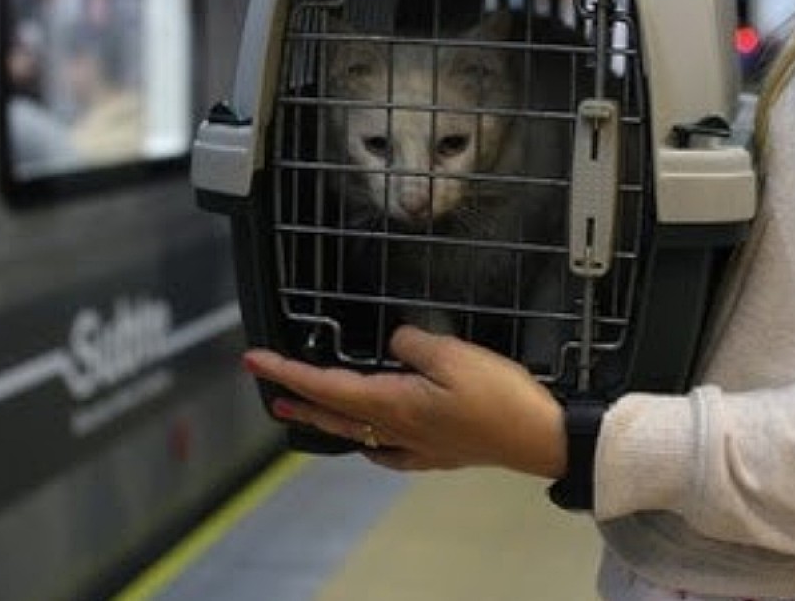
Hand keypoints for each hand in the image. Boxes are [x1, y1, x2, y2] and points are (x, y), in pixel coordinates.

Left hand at [242, 326, 566, 478]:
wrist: (540, 438)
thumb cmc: (498, 396)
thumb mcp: (453, 354)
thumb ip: (414, 343)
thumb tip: (395, 343)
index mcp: (392, 402)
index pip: (326, 385)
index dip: (287, 372)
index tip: (254, 360)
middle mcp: (395, 429)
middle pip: (333, 413)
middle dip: (297, 399)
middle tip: (267, 390)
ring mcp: (415, 446)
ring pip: (355, 432)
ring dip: (325, 419)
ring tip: (305, 411)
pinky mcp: (437, 453)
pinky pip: (386, 450)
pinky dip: (366, 442)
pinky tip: (369, 441)